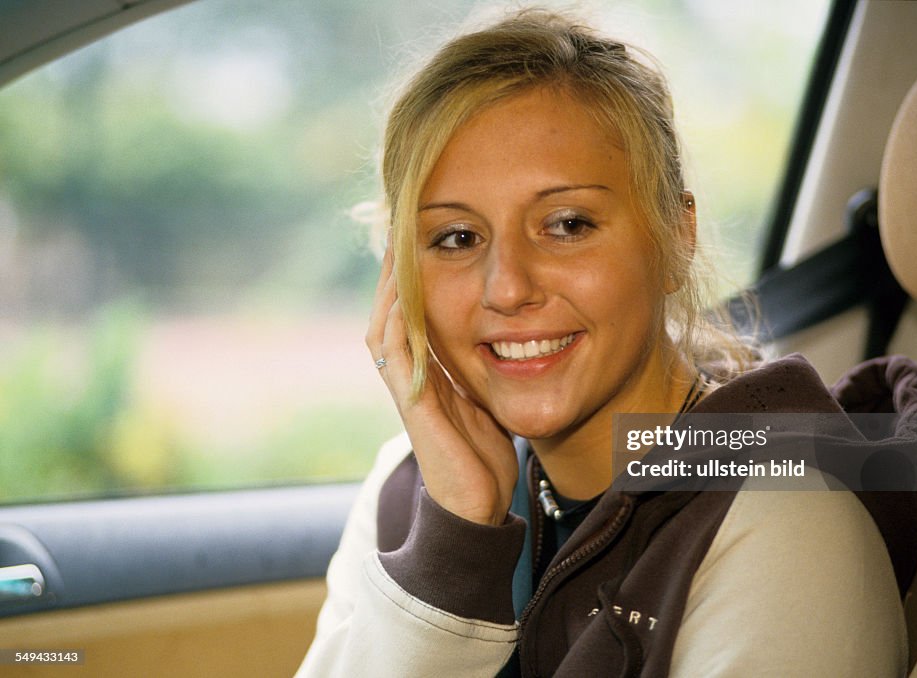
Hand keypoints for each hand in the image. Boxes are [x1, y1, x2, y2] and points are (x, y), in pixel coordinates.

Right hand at [366, 240, 517, 525]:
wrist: (476, 505)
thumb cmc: (482, 454)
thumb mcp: (484, 398)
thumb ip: (481, 370)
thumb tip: (505, 339)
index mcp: (427, 371)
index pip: (412, 312)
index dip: (413, 275)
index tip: (423, 234)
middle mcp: (410, 375)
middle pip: (391, 311)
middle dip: (395, 270)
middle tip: (401, 225)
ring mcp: (407, 389)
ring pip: (385, 325)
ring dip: (390, 285)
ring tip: (396, 245)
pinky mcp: (413, 404)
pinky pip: (397, 352)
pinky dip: (397, 320)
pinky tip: (402, 291)